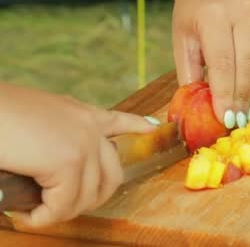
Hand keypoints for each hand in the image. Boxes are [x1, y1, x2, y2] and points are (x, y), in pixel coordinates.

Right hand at [0, 83, 156, 226]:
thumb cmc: (0, 116)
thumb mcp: (40, 119)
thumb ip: (59, 137)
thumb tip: (58, 168)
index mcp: (83, 114)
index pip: (122, 121)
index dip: (138, 127)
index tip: (152, 128)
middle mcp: (91, 127)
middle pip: (112, 176)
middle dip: (91, 198)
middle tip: (59, 206)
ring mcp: (84, 145)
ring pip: (88, 196)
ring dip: (61, 211)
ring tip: (35, 211)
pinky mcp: (68, 162)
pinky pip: (63, 206)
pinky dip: (43, 217)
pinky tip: (27, 214)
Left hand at [171, 0, 249, 128]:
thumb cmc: (191, 11)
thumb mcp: (182, 39)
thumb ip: (190, 71)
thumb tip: (199, 105)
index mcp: (212, 15)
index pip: (222, 61)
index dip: (225, 92)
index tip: (225, 117)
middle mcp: (239, 12)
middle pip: (245, 62)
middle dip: (241, 95)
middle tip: (236, 119)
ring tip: (242, 109)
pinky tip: (248, 90)